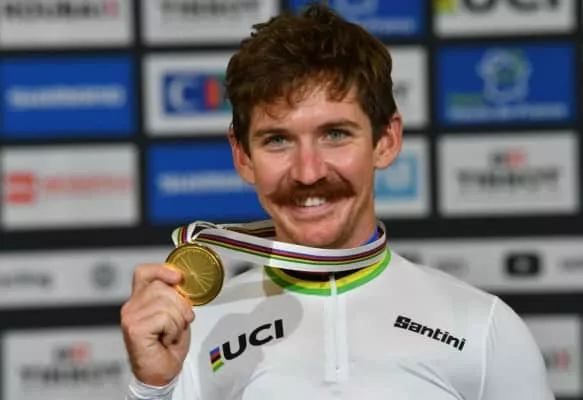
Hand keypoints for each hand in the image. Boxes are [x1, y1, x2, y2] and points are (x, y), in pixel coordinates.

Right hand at [121, 264, 194, 385]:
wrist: (161, 372)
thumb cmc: (168, 346)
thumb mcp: (175, 315)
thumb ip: (173, 297)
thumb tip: (181, 283)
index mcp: (139, 300)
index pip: (144, 273)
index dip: (162, 270)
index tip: (178, 278)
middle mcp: (131, 306)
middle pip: (161, 287)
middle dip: (180, 304)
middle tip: (181, 322)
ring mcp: (130, 317)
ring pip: (166, 302)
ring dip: (177, 320)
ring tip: (171, 333)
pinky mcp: (134, 328)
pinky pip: (164, 317)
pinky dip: (173, 330)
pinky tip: (165, 339)